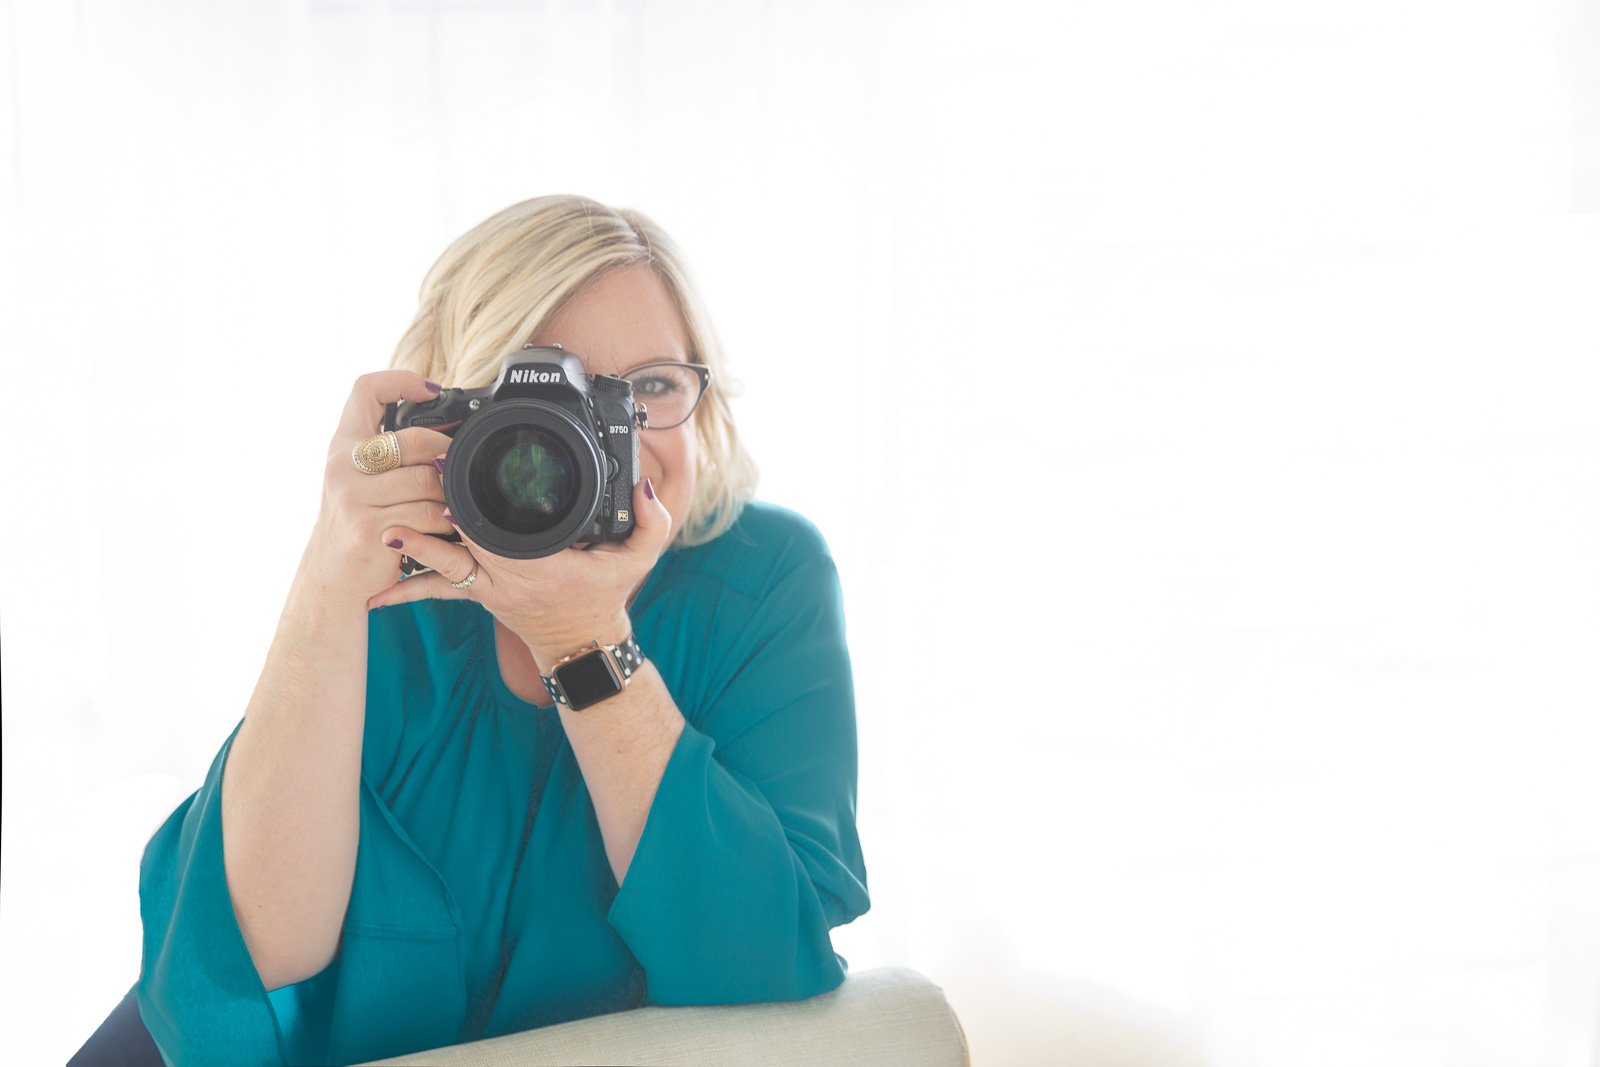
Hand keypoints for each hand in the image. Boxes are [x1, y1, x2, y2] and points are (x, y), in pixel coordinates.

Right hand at [300, 371, 453, 602]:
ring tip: (453, 503)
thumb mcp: (359, 481)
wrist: (334, 578)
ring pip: (427, 480)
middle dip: (446, 453)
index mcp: (342, 446)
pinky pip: (427, 514)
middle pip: (412, 438)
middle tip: (460, 466)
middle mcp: (341, 465)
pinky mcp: (369, 527)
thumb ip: (388, 455)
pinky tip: (447, 527)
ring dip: (449, 494)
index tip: (431, 388)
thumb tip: (443, 434)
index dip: (400, 380)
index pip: (364, 390)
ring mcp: (353, 496)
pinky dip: (445, 521)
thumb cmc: (357, 524)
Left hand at [366, 475, 673, 664]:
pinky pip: (438, 593)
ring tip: (385, 531)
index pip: (497, 533)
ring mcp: (488, 590)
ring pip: (442, 569)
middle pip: (461, 543)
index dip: (472, 509)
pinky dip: (408, 590)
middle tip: (410, 484)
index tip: (454, 478)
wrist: (582, 645)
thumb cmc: (604, 597)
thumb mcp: (638, 560)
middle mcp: (506, 580)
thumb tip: (644, 489)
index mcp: (539, 566)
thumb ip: (650, 524)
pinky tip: (377, 594)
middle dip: (435, 514)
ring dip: (414, 549)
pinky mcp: (477, 596)